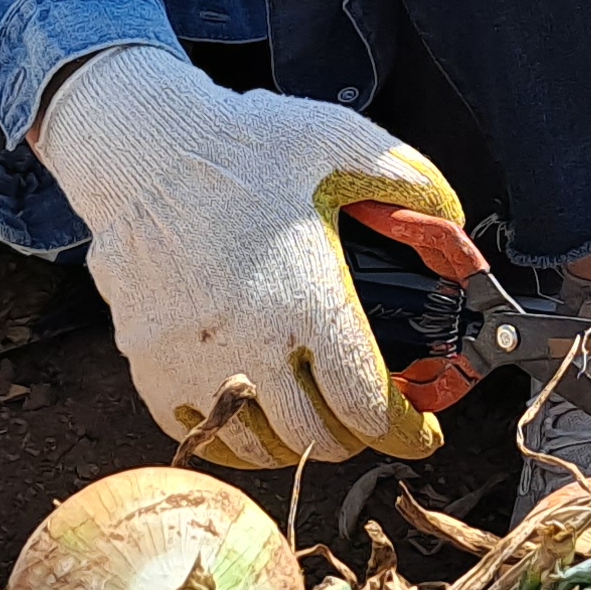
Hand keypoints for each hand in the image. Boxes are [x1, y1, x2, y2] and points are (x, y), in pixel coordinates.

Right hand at [33, 45, 460, 466]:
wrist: (140, 146)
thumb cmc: (240, 144)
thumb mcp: (341, 142)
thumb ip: (410, 182)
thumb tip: (450, 219)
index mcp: (308, 302)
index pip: (368, 407)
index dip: (405, 431)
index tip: (420, 430)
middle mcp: (251, 345)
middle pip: (316, 440)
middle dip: (354, 437)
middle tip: (364, 416)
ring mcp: (193, 362)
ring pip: (258, 446)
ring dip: (295, 442)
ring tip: (310, 415)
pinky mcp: (149, 363)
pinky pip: (195, 432)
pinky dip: (232, 437)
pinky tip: (251, 414)